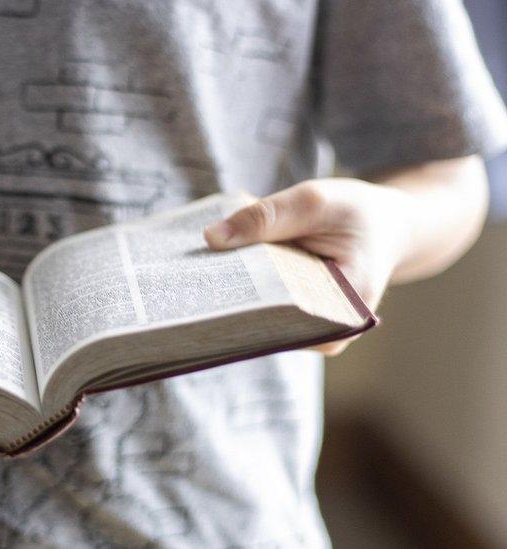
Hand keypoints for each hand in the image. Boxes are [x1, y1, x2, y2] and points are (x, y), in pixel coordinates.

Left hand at [203, 179, 412, 354]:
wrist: (384, 225)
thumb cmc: (356, 212)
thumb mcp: (315, 200)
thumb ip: (266, 217)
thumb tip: (211, 239)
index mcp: (348, 305)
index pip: (285, 315)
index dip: (245, 301)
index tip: (206, 283)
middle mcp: (331, 330)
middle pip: (268, 321)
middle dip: (232, 298)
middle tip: (190, 281)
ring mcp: (313, 328)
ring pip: (260, 319)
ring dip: (233, 296)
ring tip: (196, 276)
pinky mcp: (297, 318)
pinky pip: (263, 309)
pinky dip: (243, 289)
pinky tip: (216, 271)